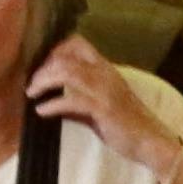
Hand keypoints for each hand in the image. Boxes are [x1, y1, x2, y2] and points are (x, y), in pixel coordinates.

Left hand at [23, 35, 165, 176]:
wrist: (151, 140)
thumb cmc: (125, 124)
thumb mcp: (99, 105)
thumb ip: (78, 98)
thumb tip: (51, 101)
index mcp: (105, 68)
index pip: (78, 43)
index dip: (55, 50)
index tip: (42, 66)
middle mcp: (105, 73)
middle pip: (66, 57)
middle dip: (43, 68)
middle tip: (31, 84)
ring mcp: (104, 89)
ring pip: (66, 72)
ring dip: (43, 81)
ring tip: (32, 94)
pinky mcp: (102, 108)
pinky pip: (71, 99)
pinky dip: (52, 104)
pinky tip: (41, 111)